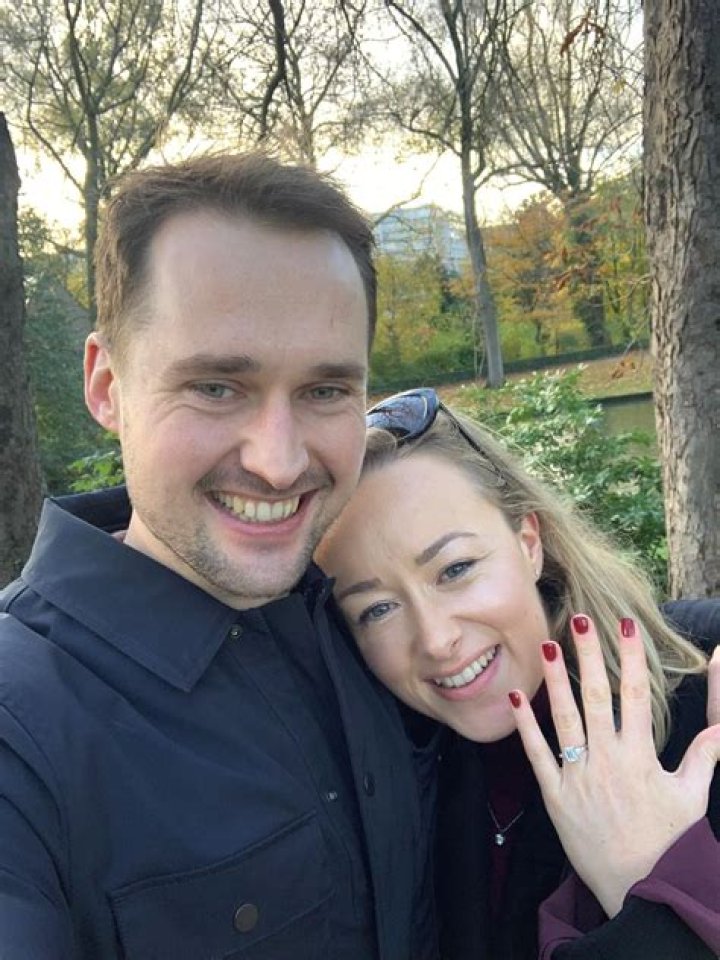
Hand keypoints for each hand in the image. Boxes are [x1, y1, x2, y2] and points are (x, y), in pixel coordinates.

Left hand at [509, 615, 719, 918]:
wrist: (640, 892)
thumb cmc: (668, 844)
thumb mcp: (691, 798)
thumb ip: (703, 758)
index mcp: (640, 757)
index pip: (635, 696)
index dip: (630, 658)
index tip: (625, 627)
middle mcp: (607, 760)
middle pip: (596, 697)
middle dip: (589, 655)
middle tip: (580, 619)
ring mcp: (578, 777)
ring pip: (563, 719)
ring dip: (556, 681)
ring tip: (547, 646)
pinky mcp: (555, 797)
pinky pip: (536, 756)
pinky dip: (525, 727)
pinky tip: (515, 698)